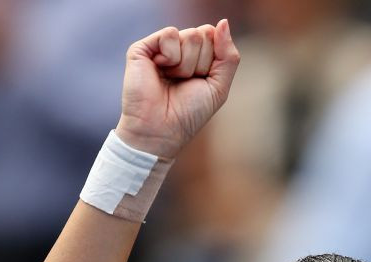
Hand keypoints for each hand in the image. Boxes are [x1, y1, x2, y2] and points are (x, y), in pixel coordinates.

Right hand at [115, 20, 239, 159]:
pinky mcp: (143, 48)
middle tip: (185, 82)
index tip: (201, 80)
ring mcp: (160, 47)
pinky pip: (170, 34)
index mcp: (196, 57)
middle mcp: (179, 49)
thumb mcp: (219, 86)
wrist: (162, 130)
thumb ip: (228, 55)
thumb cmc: (189, 113)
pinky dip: (171, 56)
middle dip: (201, 63)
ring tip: (172, 79)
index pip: (215, 36)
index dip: (213, 60)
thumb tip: (223, 22)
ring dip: (187, 64)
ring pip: (190, 35)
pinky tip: (160, 71)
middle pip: (204, 34)